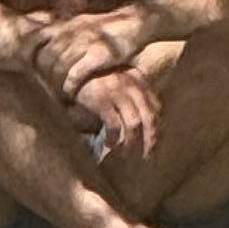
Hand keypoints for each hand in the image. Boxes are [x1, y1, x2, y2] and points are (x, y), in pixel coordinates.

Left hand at [31, 8, 151, 112]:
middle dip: (43, 73)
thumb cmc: (111, 28)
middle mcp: (75, 31)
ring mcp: (86, 42)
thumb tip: (53, 42)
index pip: (39, 37)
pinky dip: (70, 86)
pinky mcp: (99, 55)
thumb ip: (71, 32)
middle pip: (46, 54)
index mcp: (70, 23)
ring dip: (56, 83)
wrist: (137, 21)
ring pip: (59, 65)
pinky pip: (75, 73)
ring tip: (56, 94)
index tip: (31, 68)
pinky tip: (70, 94)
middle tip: (45, 88)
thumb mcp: (86, 23)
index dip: (32, 53)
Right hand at [66, 54, 161, 170]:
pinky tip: (109, 144)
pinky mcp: (101, 100)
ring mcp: (116, 91)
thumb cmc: (97, 80)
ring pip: (134, 123)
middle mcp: (131, 84)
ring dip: (131, 143)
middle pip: (149, 117)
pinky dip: (114, 138)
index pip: (156, 107)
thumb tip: (145, 125)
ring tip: (125, 153)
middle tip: (146, 156)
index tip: (153, 143)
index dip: (157, 127)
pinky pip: (114, 125)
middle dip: (150, 140)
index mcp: (138, 79)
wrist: (71, 71)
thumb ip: (133, 96)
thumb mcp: (119, 82)